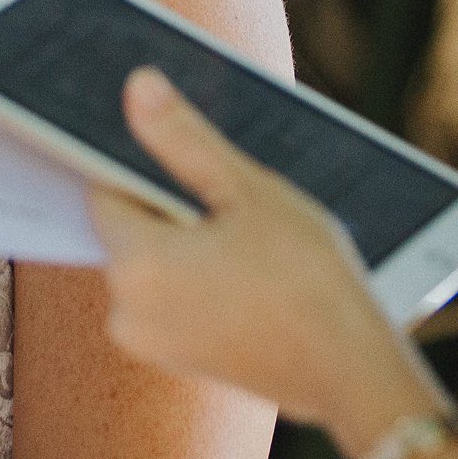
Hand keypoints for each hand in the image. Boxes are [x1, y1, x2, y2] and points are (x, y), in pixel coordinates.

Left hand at [89, 71, 447, 458]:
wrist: (351, 371)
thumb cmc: (308, 280)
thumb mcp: (249, 192)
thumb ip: (183, 139)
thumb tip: (137, 87)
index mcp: (134, 265)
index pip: (107, 190)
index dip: (148, 167)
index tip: (193, 163)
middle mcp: (126, 312)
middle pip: (132, 228)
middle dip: (174, 208)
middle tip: (238, 209)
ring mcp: (150, 342)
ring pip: (155, 262)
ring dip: (190, 244)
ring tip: (252, 247)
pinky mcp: (176, 360)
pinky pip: (173, 297)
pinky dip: (199, 279)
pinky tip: (251, 277)